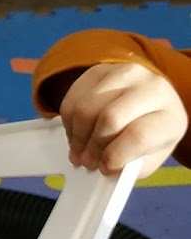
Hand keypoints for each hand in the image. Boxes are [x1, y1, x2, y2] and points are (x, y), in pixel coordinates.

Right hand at [59, 62, 186, 178]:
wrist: (147, 105)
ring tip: (81, 150)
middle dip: (92, 147)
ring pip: (86, 108)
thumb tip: (106, 167)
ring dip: (77, 136)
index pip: (139, 135)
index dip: (115, 155)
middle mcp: (153, 88)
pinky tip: (77, 132)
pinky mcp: (100, 70)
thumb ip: (130, 168)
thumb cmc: (147, 136)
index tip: (105, 167)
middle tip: (88, 162)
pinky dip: (69, 122)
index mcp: (170, 116)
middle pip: (109, 118)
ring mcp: (125, 74)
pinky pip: (73, 98)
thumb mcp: (148, 159)